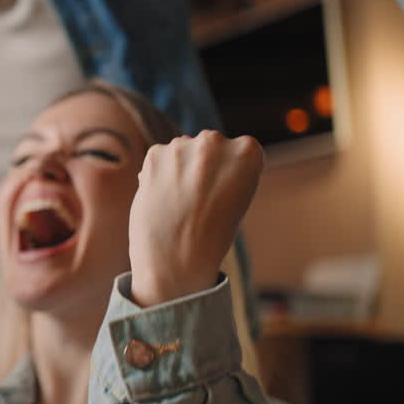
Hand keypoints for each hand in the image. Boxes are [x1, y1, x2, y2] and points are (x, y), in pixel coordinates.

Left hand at [128, 131, 262, 306]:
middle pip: (208, 145)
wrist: (176, 261)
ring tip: (178, 203)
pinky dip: (157, 174)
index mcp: (249, 152)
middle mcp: (217, 142)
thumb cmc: (210, 236)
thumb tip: (189, 143)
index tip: (222, 195)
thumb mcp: (235, 197)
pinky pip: (158, 158)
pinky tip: (161, 198)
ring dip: (178, 169)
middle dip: (201, 166)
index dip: (227, 175)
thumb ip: (223, 167)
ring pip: (181, 150)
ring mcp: (184, 145)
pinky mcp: (155, 153)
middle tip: (197, 201)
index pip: (239, 150)